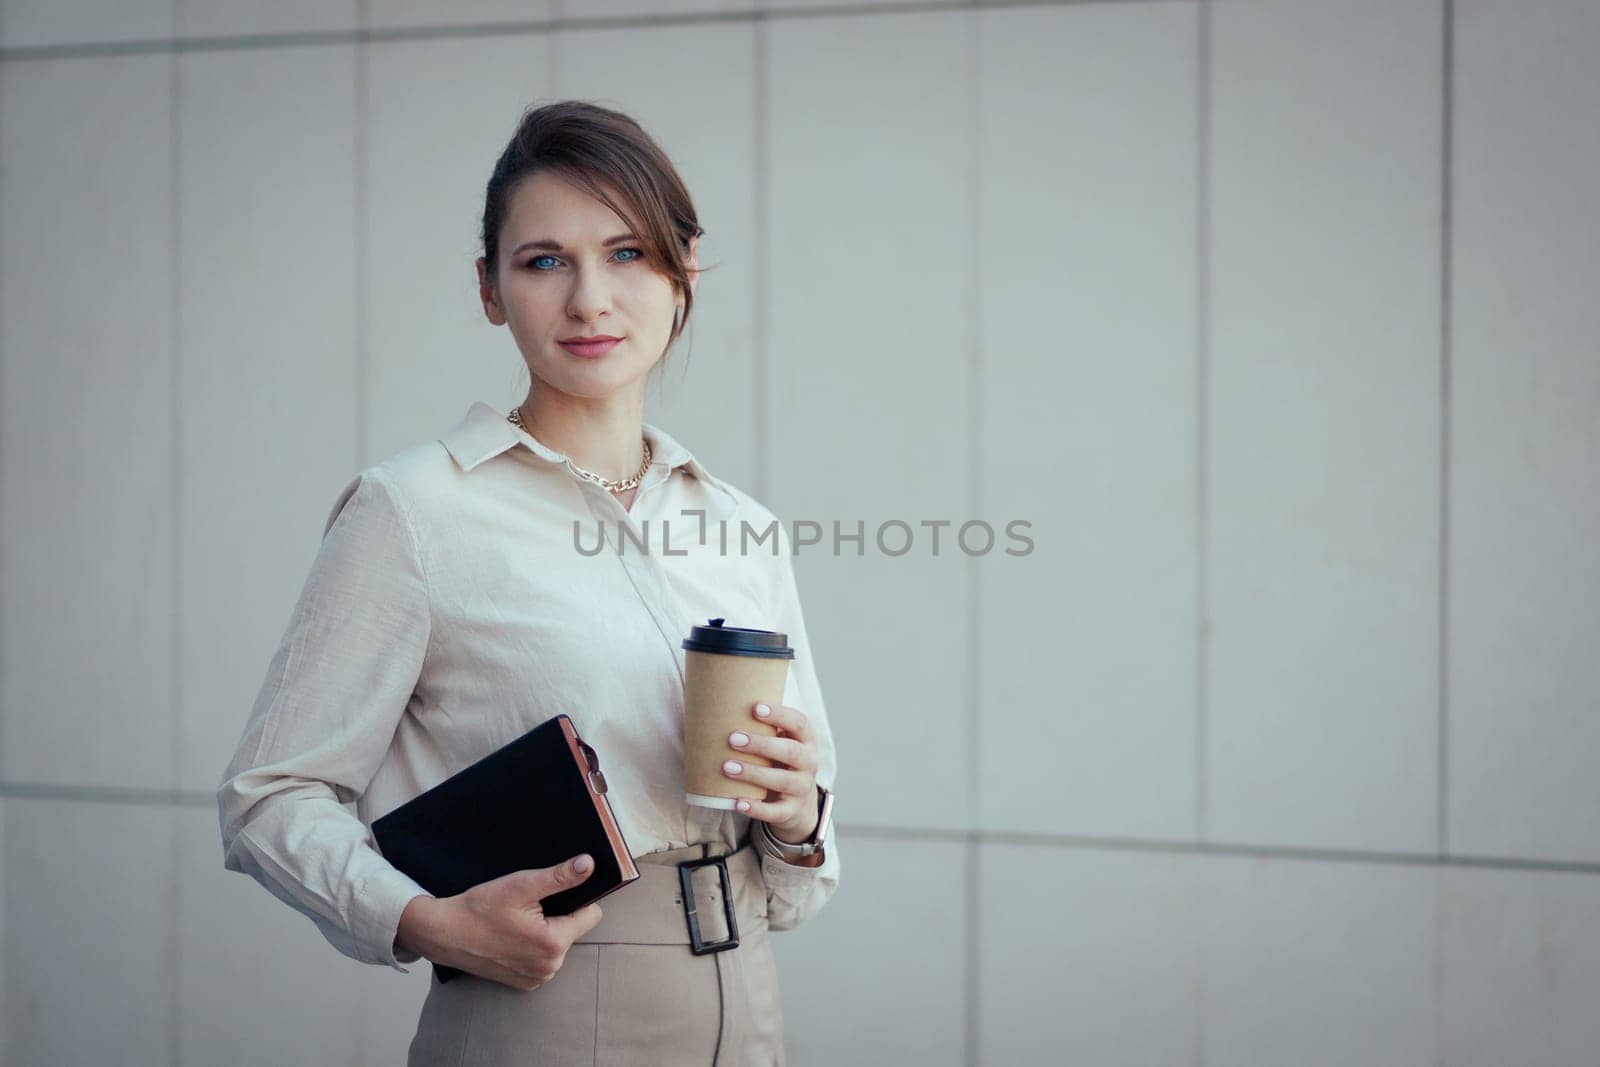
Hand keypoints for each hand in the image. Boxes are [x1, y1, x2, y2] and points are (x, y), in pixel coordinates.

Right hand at [406, 853, 604, 990]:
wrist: (443, 933)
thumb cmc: (478, 909)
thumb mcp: (520, 886)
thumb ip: (559, 877)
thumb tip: (589, 865)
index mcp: (553, 944)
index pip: (591, 915)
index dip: (577, 898)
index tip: (555, 893)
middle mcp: (549, 968)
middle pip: (573, 930)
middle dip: (557, 915)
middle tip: (527, 907)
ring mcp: (536, 979)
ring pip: (558, 943)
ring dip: (545, 931)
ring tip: (517, 921)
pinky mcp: (525, 983)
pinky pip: (543, 959)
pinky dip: (533, 946)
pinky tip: (512, 936)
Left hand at [724, 702, 819, 844]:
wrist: (798, 802)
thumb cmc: (778, 761)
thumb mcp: (778, 742)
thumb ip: (760, 726)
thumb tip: (714, 703)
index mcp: (806, 740)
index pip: (799, 723)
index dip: (780, 715)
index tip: (755, 707)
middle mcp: (809, 762)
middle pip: (791, 751)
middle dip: (761, 745)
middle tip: (733, 739)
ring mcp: (802, 788)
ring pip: (782, 781)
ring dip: (754, 773)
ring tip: (727, 767)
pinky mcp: (791, 811)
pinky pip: (776, 812)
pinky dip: (757, 808)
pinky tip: (738, 802)